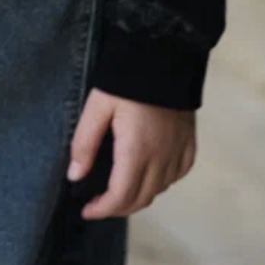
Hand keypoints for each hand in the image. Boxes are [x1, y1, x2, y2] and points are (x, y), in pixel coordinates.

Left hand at [67, 88, 195, 218]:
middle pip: (142, 199)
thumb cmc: (126, 80)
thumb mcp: (98, 106)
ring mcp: (179, 150)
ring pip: (161, 189)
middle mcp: (162, 158)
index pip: (121, 197)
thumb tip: (74, 176)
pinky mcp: (190, 141)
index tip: (87, 211)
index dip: (102, 210)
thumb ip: (85, 143)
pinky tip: (151, 173)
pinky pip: (178, 174)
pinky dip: (163, 181)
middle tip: (99, 203)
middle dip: (118, 208)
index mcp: (137, 151)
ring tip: (121, 188)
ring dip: (140, 195)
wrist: (165, 53)